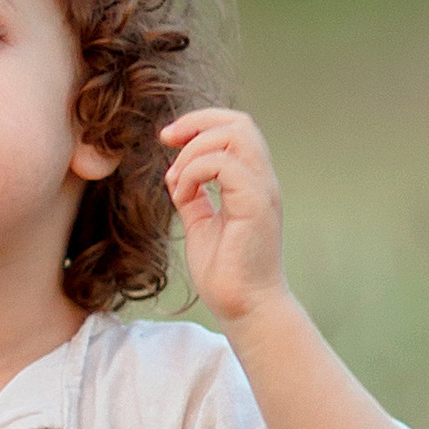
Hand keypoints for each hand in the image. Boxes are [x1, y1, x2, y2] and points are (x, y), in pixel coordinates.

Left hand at [161, 107, 287, 327]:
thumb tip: (174, 175)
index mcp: (251, 182)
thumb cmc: (226, 272)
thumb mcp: (201, 224)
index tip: (168, 139)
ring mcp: (262, 191)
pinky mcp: (256, 205)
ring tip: (176, 182)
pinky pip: (224, 165)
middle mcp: (261, 180)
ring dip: (193, 151)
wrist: (244, 306)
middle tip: (166, 141)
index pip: (236, 128)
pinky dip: (194, 172)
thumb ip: (193, 197)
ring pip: (235, 134)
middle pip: (239, 122)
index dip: (200, 123)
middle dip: (196, 123)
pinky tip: (182, 197)